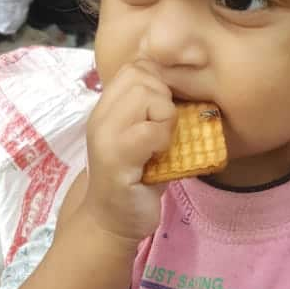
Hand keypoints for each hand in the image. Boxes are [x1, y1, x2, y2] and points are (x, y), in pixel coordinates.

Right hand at [83, 60, 176, 243]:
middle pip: (141, 75)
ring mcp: (104, 136)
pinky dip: (162, 141)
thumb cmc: (136, 180)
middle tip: (164, 130)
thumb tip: (188, 86)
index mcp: (107, 108)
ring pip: (145, 95)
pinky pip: (149, 130)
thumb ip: (156, 112)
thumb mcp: (145, 138)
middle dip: (164, 99)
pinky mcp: (114, 158)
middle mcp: (101, 116)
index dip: (159, 81)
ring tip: (160, 143)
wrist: (112, 222)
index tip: (164, 113)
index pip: (135, 66)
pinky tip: (158, 158)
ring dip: (164, 119)